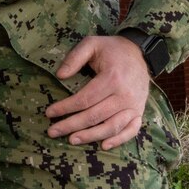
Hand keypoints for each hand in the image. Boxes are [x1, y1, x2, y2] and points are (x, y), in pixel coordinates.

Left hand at [44, 35, 151, 150]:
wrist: (139, 52)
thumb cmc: (112, 49)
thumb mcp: (91, 44)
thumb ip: (75, 57)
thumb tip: (60, 76)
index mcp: (112, 78)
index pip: (84, 99)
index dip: (65, 108)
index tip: (49, 113)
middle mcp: (124, 95)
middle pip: (94, 116)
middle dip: (71, 125)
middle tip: (52, 131)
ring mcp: (134, 105)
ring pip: (111, 126)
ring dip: (90, 136)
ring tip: (72, 140)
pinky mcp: (140, 111)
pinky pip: (131, 130)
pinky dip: (119, 140)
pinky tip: (103, 145)